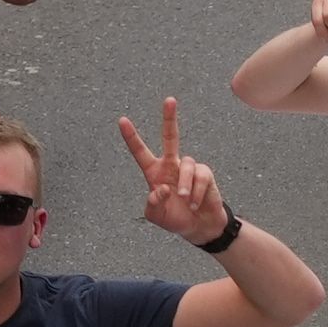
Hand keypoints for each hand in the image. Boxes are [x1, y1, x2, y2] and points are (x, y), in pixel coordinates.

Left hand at [116, 98, 227, 245]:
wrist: (200, 227)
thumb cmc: (175, 218)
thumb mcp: (156, 215)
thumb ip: (152, 204)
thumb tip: (161, 188)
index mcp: (154, 173)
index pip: (140, 152)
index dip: (131, 137)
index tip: (122, 120)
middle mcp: (171, 165)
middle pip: (170, 137)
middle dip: (169, 118)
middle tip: (169, 100)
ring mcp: (189, 168)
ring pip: (186, 166)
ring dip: (185, 186)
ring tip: (185, 200)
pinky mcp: (205, 174)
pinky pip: (200, 177)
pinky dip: (197, 193)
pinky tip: (195, 204)